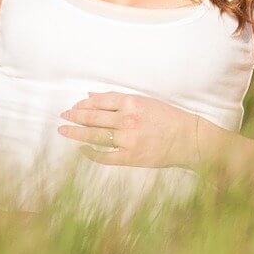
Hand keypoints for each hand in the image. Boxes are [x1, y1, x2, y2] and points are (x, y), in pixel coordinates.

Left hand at [58, 92, 202, 166]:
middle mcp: (128, 119)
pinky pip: (104, 156)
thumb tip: (91, 96)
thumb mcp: (145, 101)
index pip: (100, 101)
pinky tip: (82, 149)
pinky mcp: (131, 157)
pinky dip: (91, 153)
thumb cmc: (169, 119)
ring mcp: (128, 139)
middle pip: (93, 117)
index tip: (74, 106)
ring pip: (95, 135)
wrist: (189, 140)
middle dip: (75, 116)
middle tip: (63, 117)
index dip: (83, 104)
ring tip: (64, 130)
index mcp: (132, 102)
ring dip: (76, 132)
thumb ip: (118, 100)